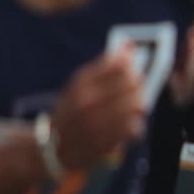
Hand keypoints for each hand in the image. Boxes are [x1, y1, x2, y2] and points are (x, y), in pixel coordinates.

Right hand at [50, 48, 145, 169]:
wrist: (54, 148)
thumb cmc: (73, 110)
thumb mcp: (80, 85)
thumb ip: (105, 66)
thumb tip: (130, 45)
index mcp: (81, 83)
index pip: (118, 64)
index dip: (131, 64)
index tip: (133, 68)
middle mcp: (87, 101)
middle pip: (131, 83)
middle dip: (140, 85)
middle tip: (138, 89)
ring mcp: (95, 122)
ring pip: (136, 105)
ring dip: (140, 105)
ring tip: (135, 108)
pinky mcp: (105, 141)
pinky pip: (134, 128)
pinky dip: (136, 125)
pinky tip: (129, 124)